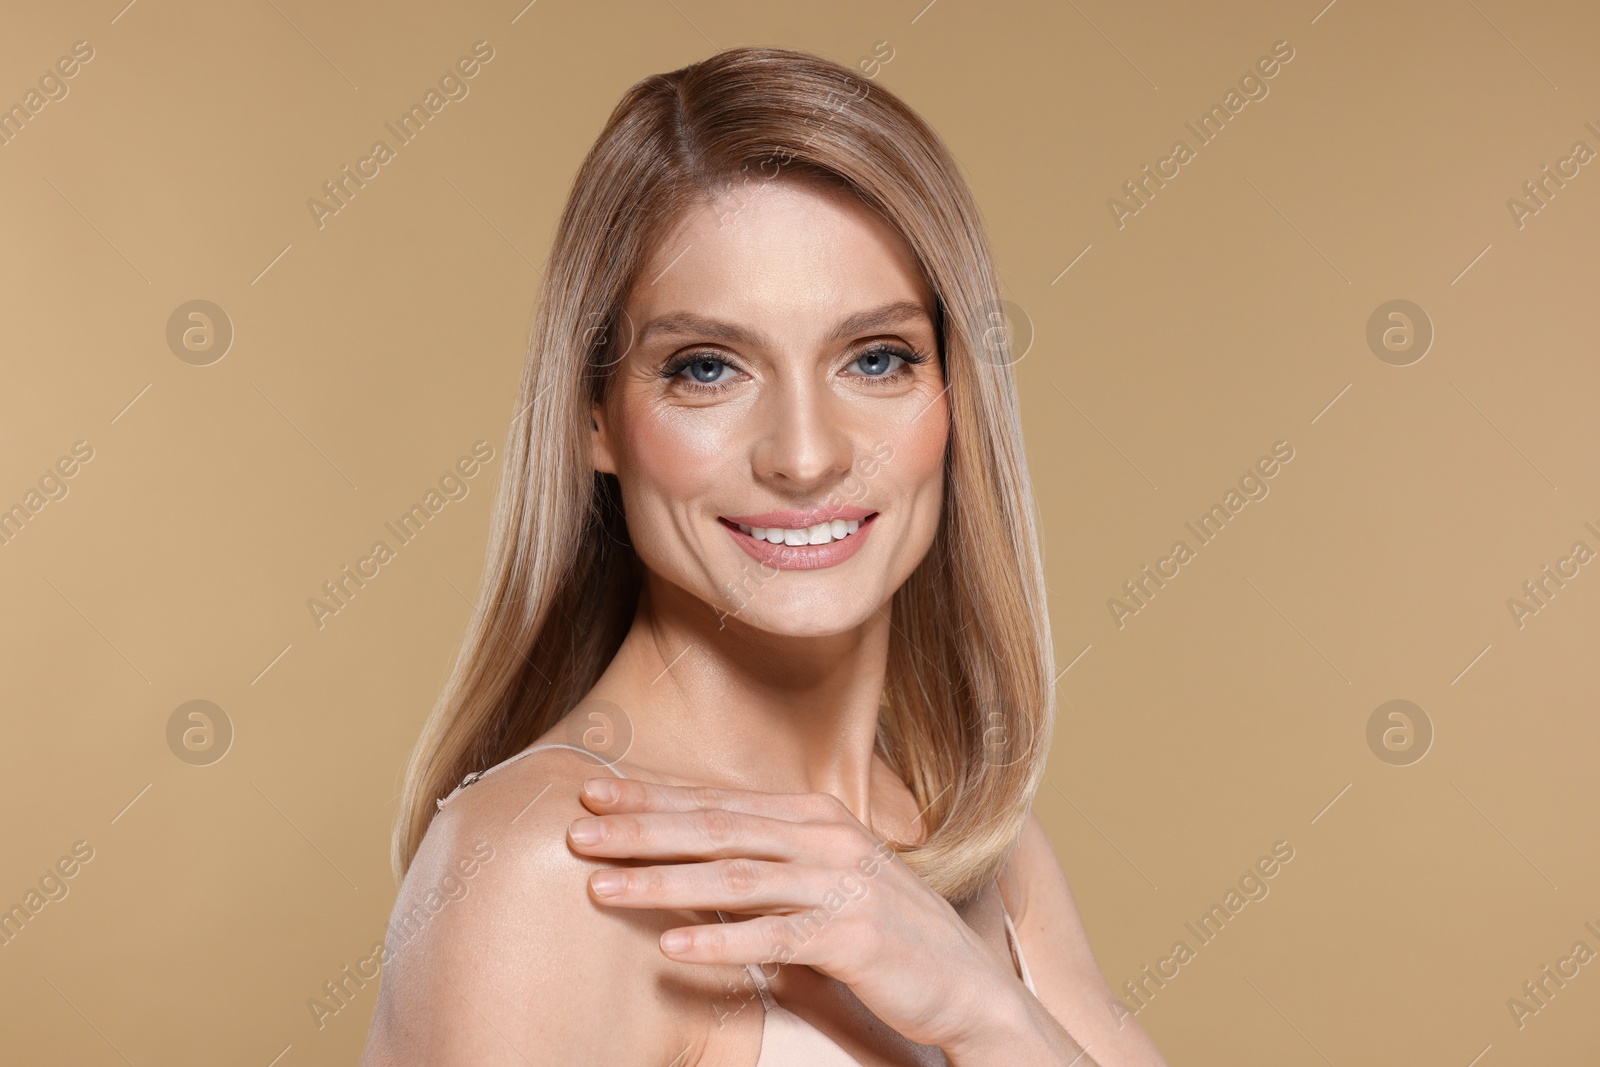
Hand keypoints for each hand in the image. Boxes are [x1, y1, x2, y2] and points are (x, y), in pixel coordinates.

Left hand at [564, 776, 1022, 1049]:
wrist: (965, 985)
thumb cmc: (884, 932)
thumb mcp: (825, 880)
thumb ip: (768, 862)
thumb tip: (689, 857)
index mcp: (816, 816)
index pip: (719, 801)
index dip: (653, 796)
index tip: (593, 794)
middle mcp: (826, 838)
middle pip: (717, 829)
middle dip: (642, 829)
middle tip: (577, 833)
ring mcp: (842, 884)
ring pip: (736, 877)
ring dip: (663, 882)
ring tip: (602, 888)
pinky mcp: (852, 937)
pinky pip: (774, 938)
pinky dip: (719, 941)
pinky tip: (671, 951)